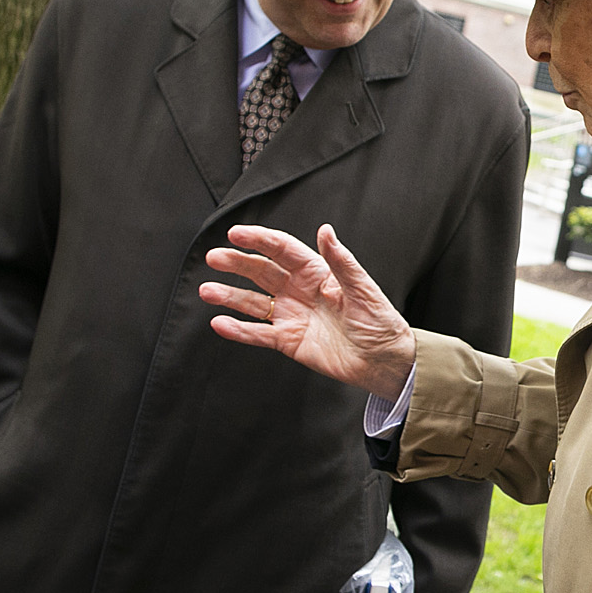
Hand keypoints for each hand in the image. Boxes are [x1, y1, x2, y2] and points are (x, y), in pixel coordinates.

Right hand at [201, 224, 415, 401]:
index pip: (282, 250)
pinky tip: (219, 323)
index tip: (235, 233)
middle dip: (237, 263)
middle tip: (214, 257)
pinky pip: (259, 334)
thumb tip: (325, 230)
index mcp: (317, 272)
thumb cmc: (380, 322)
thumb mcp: (363, 289)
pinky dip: (239, 330)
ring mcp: (292, 315)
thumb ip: (342, 262)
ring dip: (230, 296)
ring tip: (207, 291)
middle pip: (262, 272)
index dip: (259, 240)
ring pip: (254, 302)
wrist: (385, 361)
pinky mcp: (289, 341)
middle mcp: (299, 290)